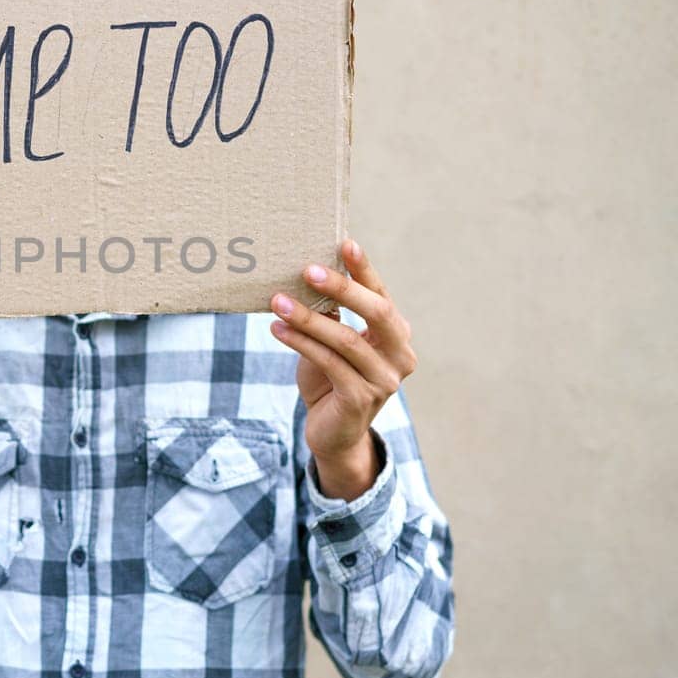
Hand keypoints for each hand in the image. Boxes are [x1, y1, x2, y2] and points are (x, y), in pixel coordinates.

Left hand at [267, 240, 416, 500]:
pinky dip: (300, 343)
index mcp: (396, 334)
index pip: (381, 295)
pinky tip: (277, 329)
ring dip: (308, 318)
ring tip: (277, 301)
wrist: (333, 433)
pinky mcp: (361, 399)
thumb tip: (308, 275)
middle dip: (343, 288)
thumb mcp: (331, 342)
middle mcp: (400, 355)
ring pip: (346, 339)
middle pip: (377, 312)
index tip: (345, 243)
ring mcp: (384, 380)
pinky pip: (328, 363)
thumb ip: (330, 315)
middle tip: (307, 269)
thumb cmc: (331, 379)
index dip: (364, 270)